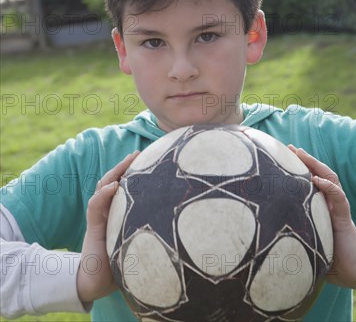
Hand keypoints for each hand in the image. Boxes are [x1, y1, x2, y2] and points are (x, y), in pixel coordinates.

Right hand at [76, 151, 139, 303]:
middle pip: (113, 181)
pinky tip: (113, 186)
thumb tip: (181, 225)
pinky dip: (103, 194)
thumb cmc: (121, 264)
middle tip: (137, 153)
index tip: (148, 159)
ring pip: (103, 187)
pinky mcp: (93, 227)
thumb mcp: (139, 242)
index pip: (123, 186)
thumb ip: (152, 231)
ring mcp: (99, 217)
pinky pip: (95, 206)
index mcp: (118, 212)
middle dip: (123, 166)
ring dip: (114, 172)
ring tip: (127, 161)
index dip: (132, 172)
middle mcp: (108, 210)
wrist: (97, 282)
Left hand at [288, 145, 355, 289]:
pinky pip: (338, 197)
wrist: (348, 268)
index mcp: (318, 203)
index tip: (281, 154)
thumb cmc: (323, 252)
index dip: (298, 166)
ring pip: (329, 178)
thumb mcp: (303, 234)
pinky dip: (329, 187)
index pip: (310, 178)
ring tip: (302, 154)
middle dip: (305, 159)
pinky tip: (318, 180)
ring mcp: (337, 207)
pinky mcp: (344, 217)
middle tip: (290, 147)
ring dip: (316, 165)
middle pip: (319, 172)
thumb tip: (260, 223)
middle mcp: (328, 201)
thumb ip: (288, 226)